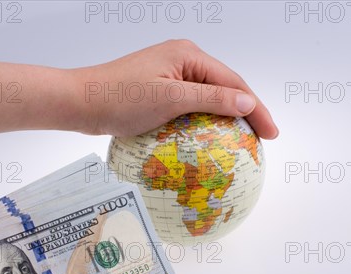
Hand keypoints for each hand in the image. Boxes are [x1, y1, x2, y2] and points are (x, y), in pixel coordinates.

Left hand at [67, 39, 278, 138]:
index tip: (271, 133)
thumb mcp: (171, 98)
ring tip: (242, 141)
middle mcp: (182, 60)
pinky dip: (203, 122)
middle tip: (262, 140)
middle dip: (244, 112)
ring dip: (225, 118)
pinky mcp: (159, 90)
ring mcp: (170, 75)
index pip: (233, 82)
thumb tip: (248, 102)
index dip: (255, 108)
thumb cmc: (120, 98)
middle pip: (224, 87)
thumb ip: (212, 98)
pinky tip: (210, 139)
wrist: (80, 102)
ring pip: (208, 98)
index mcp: (188, 55)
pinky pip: (190, 105)